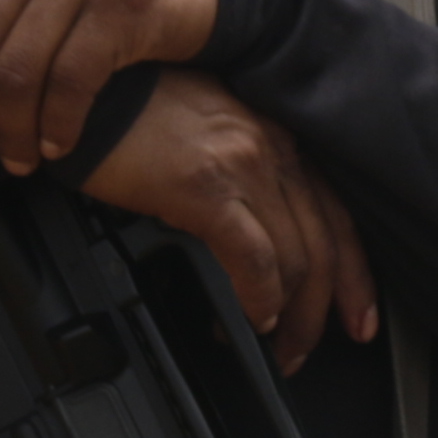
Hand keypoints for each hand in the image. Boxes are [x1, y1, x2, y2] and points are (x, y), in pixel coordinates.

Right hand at [84, 69, 383, 375]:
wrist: (78, 89)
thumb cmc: (127, 111)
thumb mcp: (203, 137)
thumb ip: (238, 177)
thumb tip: (251, 237)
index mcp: (274, 134)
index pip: (336, 212)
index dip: (354, 273)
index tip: (359, 314)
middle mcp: (270, 145)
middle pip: (325, 243)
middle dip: (326, 308)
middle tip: (310, 348)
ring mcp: (242, 164)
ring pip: (296, 257)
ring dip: (291, 316)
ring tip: (276, 347)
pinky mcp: (205, 186)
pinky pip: (254, 257)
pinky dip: (260, 297)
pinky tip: (253, 318)